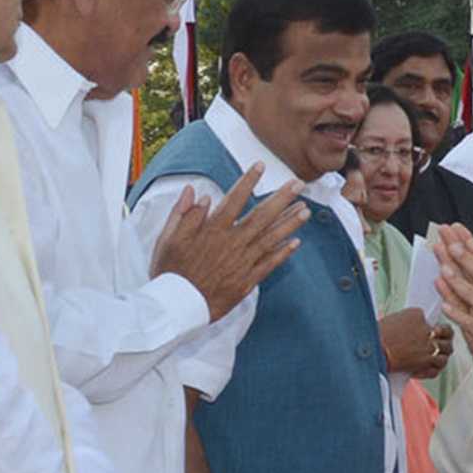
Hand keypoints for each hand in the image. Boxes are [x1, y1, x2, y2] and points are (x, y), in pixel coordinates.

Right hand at [150, 165, 308, 320]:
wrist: (177, 307)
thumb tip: (198, 192)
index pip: (234, 199)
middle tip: (298, 184)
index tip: (260, 166)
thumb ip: (183, 214)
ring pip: (270, 238)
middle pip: (261, 216)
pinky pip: (269, 264)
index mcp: (212, 230)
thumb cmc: (170, 271)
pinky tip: (296, 242)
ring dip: (289, 223)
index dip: (247, 181)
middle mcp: (232, 243)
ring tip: (305, 210)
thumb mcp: (168, 238)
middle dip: (282, 198)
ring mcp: (241, 262)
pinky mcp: (246, 281)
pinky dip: (283, 253)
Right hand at [379, 307, 447, 379]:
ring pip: (446, 352)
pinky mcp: (424, 363)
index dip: (434, 326)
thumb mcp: (395, 318)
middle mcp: (427, 330)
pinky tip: (426, 369)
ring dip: (441, 354)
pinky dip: (433, 370)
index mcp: (418, 315)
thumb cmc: (377, 334)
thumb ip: (410, 321)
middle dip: (445, 338)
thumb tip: (418, 329)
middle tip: (440, 341)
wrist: (372, 349)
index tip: (431, 330)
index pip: (433, 319)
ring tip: (434, 356)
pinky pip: (437, 369)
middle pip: (448, 333)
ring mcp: (428, 347)